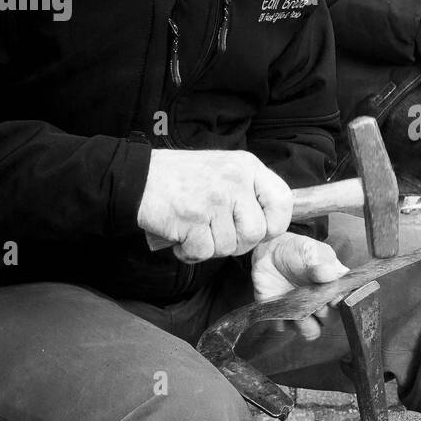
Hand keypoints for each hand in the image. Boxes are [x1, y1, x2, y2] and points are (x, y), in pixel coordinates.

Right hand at [138, 149, 291, 263]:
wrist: (137, 178)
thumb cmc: (182, 178)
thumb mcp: (224, 169)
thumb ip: (248, 191)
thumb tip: (270, 223)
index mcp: (247, 167)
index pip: (283, 201)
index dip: (275, 223)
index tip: (260, 229)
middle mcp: (234, 181)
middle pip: (256, 233)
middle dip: (238, 243)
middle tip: (217, 234)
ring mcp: (213, 200)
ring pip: (229, 247)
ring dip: (210, 248)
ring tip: (195, 230)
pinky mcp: (192, 219)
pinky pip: (203, 253)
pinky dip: (190, 253)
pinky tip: (181, 238)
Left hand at [251, 232, 348, 341]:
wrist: (271, 252)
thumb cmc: (298, 251)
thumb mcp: (312, 251)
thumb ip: (322, 263)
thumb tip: (330, 274)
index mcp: (335, 290)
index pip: (347, 305)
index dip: (342, 304)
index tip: (334, 296)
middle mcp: (322, 305)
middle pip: (330, 320)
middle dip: (323, 312)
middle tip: (314, 297)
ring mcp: (302, 313)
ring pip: (310, 332)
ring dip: (305, 324)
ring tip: (297, 308)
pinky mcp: (281, 317)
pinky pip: (283, 327)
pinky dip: (281, 318)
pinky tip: (279, 303)